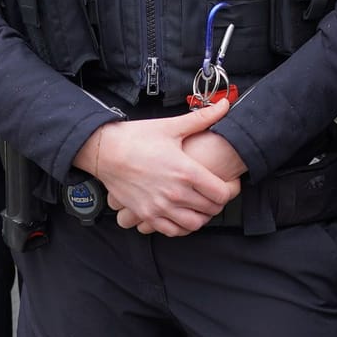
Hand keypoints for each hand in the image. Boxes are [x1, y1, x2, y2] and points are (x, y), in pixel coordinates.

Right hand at [73, 104, 241, 237]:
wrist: (105, 151)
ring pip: (194, 224)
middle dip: (218, 202)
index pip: (222, 194)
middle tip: (217, 191)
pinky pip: (173, 231)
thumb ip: (202, 118)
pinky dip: (182, 226)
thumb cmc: (137, 137)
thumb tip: (225, 104)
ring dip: (202, 216)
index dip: (231, 189)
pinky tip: (183, 214)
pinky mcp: (146, 215)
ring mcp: (160, 207)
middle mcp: (175, 193)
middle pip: (211, 210)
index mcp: (186, 171)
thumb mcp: (171, 126)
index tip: (230, 182)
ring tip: (201, 204)